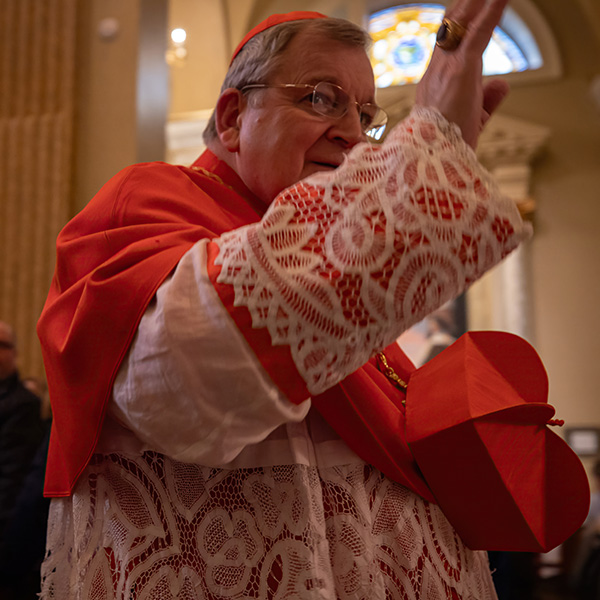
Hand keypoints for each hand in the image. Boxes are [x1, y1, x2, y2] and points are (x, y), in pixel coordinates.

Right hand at [415, 0, 509, 147]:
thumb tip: (502, 84)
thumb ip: (487, 99)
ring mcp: (447, 67)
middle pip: (450, 26)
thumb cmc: (447, 146)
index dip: (457, 23)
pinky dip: (493, 10)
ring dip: (477, 1)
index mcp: (434, 82)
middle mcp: (437, 69)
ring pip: (462, 22)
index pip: (446, 44)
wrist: (432, 158)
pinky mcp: (462, 69)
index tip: (468, 6)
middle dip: (466, 4)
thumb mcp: (472, 119)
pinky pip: (479, 31)